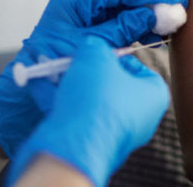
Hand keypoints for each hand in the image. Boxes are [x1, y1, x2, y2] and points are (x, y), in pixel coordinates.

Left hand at [0, 0, 185, 156]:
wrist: (26, 102)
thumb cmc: (49, 71)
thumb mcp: (90, 46)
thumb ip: (122, 29)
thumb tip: (155, 14)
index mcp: (75, 0)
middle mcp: (82, 6)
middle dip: (153, 3)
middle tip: (180, 9)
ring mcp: (89, 21)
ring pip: (127, 12)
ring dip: (149, 17)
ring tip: (172, 25)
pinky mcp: (96, 37)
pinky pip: (122, 27)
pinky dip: (140, 31)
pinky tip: (156, 36)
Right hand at [7, 34, 169, 186]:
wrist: (73, 147)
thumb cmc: (96, 100)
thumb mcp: (96, 55)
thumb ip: (96, 45)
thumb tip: (92, 46)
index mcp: (154, 96)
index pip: (138, 67)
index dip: (114, 56)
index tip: (96, 52)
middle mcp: (139, 118)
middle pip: (110, 84)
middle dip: (86, 70)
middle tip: (70, 58)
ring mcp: (114, 134)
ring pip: (89, 100)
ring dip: (68, 82)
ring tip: (49, 67)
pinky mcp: (89, 144)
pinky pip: (74, 116)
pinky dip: (58, 100)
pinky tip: (38, 84)